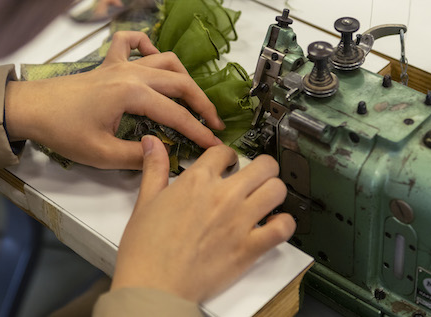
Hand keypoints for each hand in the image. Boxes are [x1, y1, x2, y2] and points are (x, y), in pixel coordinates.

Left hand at [4, 31, 224, 168]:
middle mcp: (131, 73)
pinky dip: (147, 45)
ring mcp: (119, 64)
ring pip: (164, 60)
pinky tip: (152, 59)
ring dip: (183, 78)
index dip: (199, 132)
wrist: (29, 109)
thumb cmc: (62, 131)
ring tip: (192, 99)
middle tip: (214, 125)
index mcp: (132, 94)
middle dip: (202, 104)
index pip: (176, 115)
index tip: (217, 146)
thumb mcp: (101, 153)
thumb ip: (138, 156)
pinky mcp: (107, 62)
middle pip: (179, 83)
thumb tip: (165, 156)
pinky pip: (132, 41)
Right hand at [112, 136, 295, 301]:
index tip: (227, 163)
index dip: (227, 155)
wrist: (153, 285)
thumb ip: (154, 168)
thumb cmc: (146, 249)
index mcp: (197, 182)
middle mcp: (223, 196)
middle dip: (262, 168)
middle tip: (255, 176)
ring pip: (277, 190)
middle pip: (263, 165)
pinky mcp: (249, 248)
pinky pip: (282, 228)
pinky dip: (285, 224)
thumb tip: (152, 143)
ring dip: (274, 192)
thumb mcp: (145, 201)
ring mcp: (239, 221)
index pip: (224, 152)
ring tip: (265, 198)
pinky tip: (275, 224)